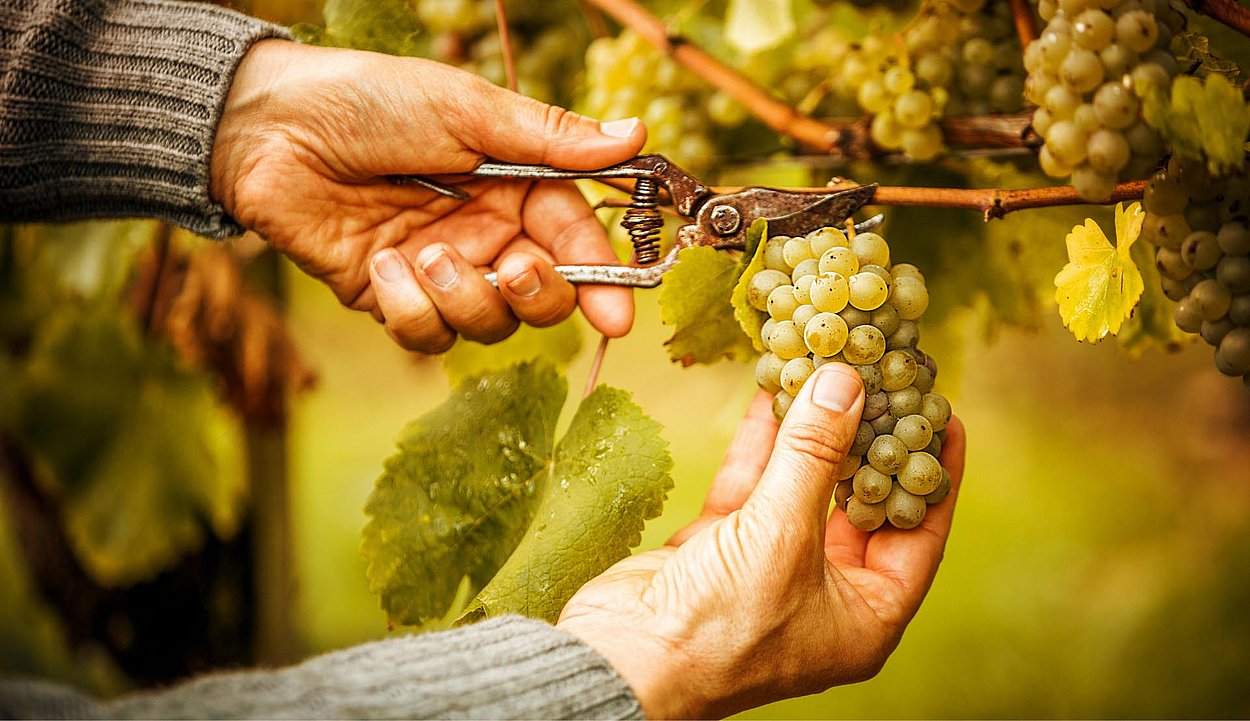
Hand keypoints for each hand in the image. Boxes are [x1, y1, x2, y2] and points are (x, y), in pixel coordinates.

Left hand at [209, 40, 645, 351]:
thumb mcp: (468, 111)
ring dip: (465, 299)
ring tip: (422, 253)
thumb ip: (551, 138)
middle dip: (537, 296)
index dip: (602, 281)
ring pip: (488, 324)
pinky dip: (409, 309)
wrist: (270, 127)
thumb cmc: (372, 102)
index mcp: (516, 187)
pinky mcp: (392, 298)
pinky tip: (380, 266)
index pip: (576, 242)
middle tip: (514, 268)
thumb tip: (635, 134)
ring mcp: (441, 271)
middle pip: (543, 299)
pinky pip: (424, 334)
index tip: (618, 318)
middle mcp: (486, 234)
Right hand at [557, 363, 966, 718]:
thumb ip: (815, 453)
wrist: (623, 659)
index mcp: (865, 614)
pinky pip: (751, 486)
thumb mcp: (783, 533)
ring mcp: (769, 568)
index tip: (942, 416)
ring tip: (827, 371)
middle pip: (857, 502)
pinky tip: (770, 393)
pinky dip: (759, 442)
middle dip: (865, 440)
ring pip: (800, 486)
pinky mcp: (721, 548)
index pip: (918, 533)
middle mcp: (823, 593)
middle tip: (883, 381)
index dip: (932, 473)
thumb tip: (846, 384)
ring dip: (808, 431)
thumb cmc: (721, 627)